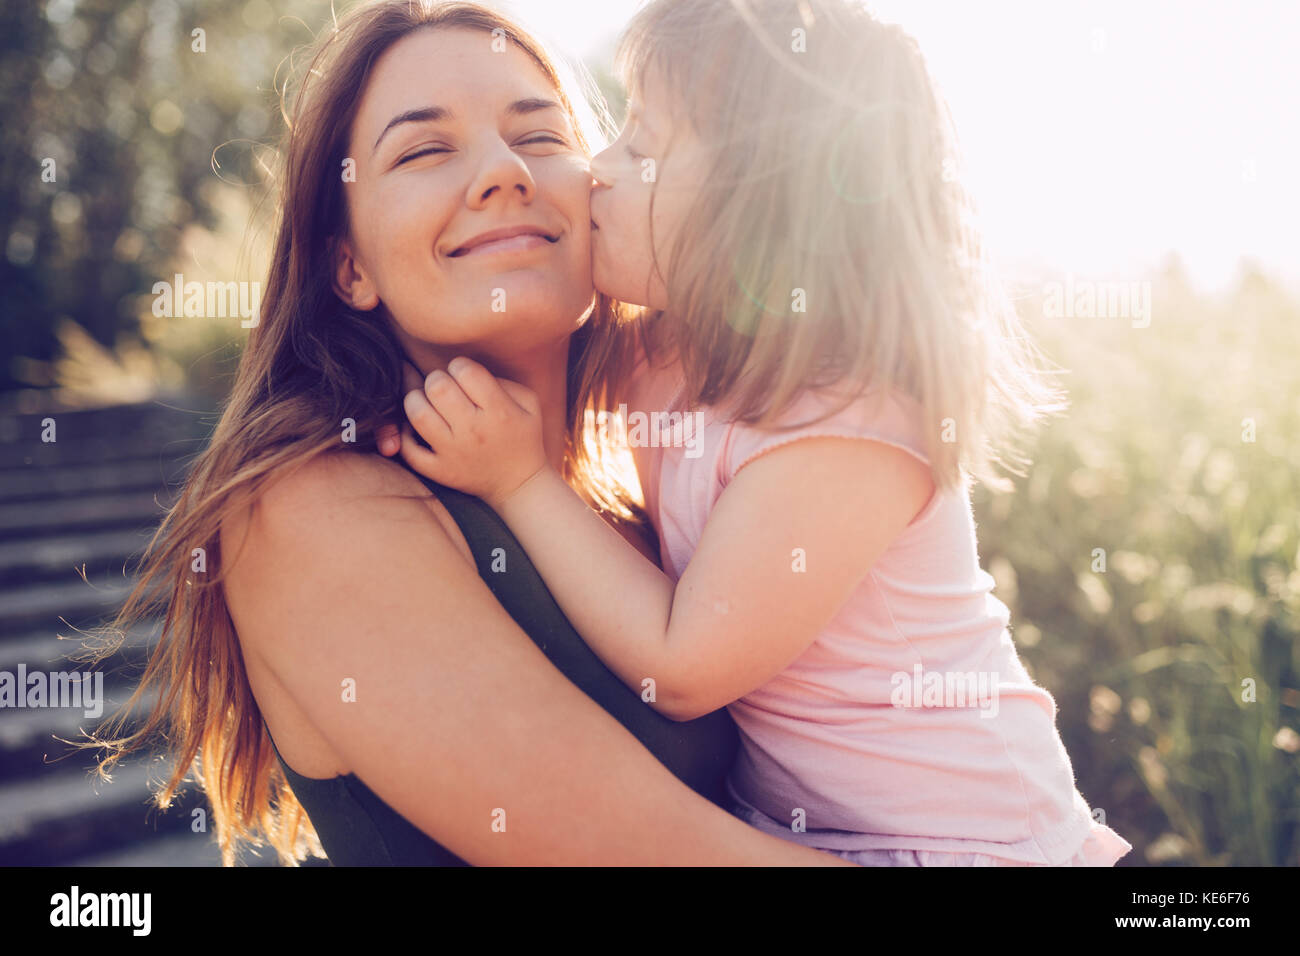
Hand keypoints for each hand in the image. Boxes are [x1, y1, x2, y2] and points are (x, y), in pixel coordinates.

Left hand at [389, 356, 548, 507]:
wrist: (519, 485)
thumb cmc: (524, 438)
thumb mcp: (529, 404)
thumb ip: (502, 380)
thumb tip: (465, 372)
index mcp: (499, 411)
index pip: (465, 371)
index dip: (459, 365)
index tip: (462, 374)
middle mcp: (474, 431)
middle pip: (437, 387)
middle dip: (436, 379)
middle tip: (443, 386)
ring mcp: (453, 452)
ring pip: (417, 413)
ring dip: (416, 400)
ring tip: (425, 401)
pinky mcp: (440, 471)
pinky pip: (409, 449)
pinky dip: (404, 435)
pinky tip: (416, 428)